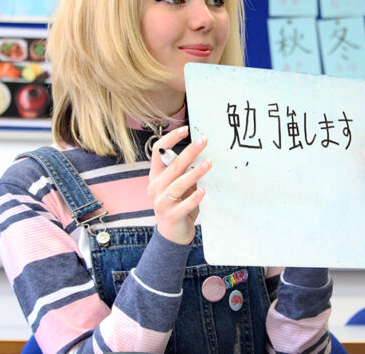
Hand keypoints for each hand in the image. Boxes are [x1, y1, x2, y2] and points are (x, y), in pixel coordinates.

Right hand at [147, 126, 211, 244]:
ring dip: (195, 173)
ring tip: (209, 163)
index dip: (170, 139)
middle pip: (173, 166)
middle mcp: (155, 187)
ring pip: (178, 184)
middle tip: (204, 141)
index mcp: (155, 176)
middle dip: (190, 152)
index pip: (158, 152)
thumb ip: (184, 172)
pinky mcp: (171, 216)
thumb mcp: (179, 186)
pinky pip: (184, 205)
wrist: (172, 234)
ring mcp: (161, 202)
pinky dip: (193, 198)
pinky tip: (203, 191)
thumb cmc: (178, 204)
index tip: (186, 129)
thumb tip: (201, 153)